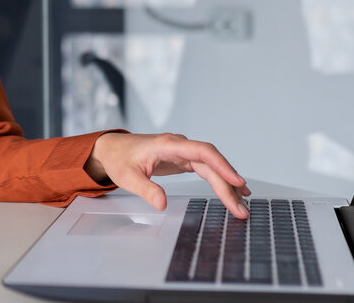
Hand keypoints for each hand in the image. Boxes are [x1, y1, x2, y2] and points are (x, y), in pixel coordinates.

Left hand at [85, 132, 250, 219]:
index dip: (222, 166)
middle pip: (211, 164)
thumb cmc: (118, 159)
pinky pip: (206, 169)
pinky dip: (219, 180)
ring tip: (241, 205)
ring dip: (227, 185)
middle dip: (228, 186)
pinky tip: (233, 191)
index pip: (202, 152)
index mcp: (168, 144)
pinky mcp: (182, 160)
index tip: (237, 181)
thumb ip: (145, 189)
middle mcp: (179, 146)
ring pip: (212, 167)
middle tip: (240, 209)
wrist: (111, 149)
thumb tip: (162, 204)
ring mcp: (182, 152)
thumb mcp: (127, 177)